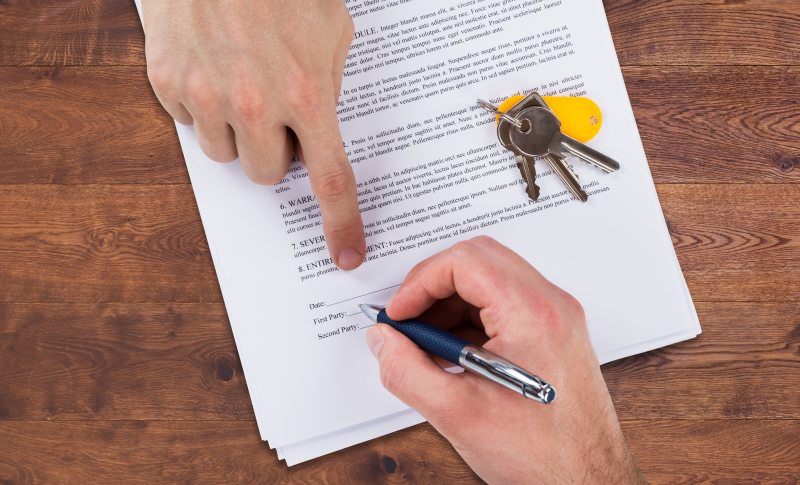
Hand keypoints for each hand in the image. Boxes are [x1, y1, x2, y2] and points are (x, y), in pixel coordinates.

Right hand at [142, 0, 365, 269]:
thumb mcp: (330, 30)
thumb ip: (329, 86)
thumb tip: (319, 126)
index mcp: (307, 93)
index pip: (330, 180)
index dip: (342, 223)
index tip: (347, 254)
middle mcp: (255, 104)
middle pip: (268, 175)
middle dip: (275, 152)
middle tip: (276, 114)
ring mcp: (206, 96)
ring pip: (226, 156)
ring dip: (238, 133)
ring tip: (240, 82)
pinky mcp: (168, 84)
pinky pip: (190, 124)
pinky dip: (203, 106)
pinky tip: (212, 67)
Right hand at [365, 237, 646, 483]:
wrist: (587, 484)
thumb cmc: (542, 456)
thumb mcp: (456, 414)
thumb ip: (405, 370)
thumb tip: (383, 340)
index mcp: (533, 314)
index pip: (464, 261)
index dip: (419, 283)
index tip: (399, 314)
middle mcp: (551, 306)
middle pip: (478, 261)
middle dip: (432, 288)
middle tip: (407, 322)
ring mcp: (556, 318)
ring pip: (489, 280)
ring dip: (449, 305)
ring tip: (425, 346)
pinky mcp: (554, 334)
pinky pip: (503, 305)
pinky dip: (470, 320)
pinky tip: (451, 356)